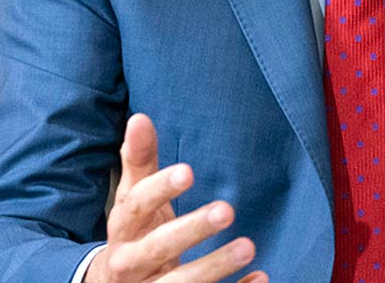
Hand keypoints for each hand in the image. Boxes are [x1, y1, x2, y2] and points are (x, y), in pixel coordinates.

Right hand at [84, 114, 265, 282]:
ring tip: (249, 246)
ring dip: (214, 266)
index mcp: (123, 230)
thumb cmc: (133, 232)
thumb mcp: (132, 198)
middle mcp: (130, 265)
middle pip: (156, 248)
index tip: (188, 171)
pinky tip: (261, 278)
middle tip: (227, 210)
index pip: (135, 206)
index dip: (159, 189)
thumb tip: (140, 118)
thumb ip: (139, 161)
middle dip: (190, 230)